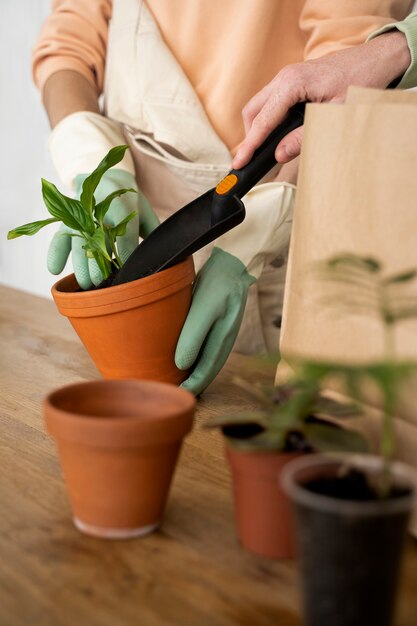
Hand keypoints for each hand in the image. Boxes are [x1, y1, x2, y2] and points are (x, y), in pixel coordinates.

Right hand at [47, 169, 158, 288]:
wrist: (106, 177)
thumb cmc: (130, 202)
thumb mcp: (145, 212)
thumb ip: (153, 233)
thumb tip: (164, 257)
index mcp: (122, 202)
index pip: (124, 228)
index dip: (125, 248)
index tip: (126, 267)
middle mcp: (99, 207)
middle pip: (97, 237)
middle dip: (98, 261)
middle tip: (100, 282)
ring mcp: (81, 213)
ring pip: (77, 240)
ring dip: (79, 263)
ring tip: (84, 285)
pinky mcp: (68, 219)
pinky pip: (60, 236)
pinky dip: (55, 252)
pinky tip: (54, 270)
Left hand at [176, 182, 294, 394]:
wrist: (234, 262)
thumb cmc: (219, 284)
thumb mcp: (204, 308)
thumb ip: (193, 336)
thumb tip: (181, 364)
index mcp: (222, 341)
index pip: (205, 372)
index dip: (190, 387)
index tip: (175, 395)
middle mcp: (224, 341)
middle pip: (208, 370)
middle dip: (193, 383)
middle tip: (173, 391)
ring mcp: (223, 332)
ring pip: (208, 359)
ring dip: (194, 371)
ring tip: (178, 377)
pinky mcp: (219, 322)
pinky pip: (207, 347)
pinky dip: (197, 356)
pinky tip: (186, 354)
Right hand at [233, 30, 410, 168]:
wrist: (376, 60)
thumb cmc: (359, 83)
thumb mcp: (332, 116)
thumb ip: (303, 137)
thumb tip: (279, 155)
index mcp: (292, 84)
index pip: (262, 120)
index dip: (249, 145)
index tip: (239, 163)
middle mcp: (284, 77)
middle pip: (252, 110)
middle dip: (250, 136)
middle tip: (252, 159)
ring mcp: (287, 76)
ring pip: (259, 105)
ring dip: (258, 127)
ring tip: (263, 150)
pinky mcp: (292, 80)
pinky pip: (270, 101)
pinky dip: (268, 118)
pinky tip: (276, 134)